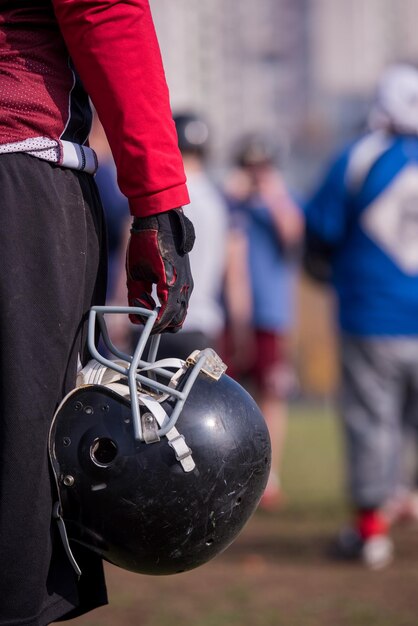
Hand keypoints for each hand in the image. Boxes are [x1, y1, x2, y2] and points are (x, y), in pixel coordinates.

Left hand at [126, 208, 194, 332]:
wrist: (161, 219)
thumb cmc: (146, 242)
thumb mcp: (134, 271)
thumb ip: (135, 296)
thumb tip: (135, 317)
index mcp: (171, 283)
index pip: (166, 316)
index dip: (154, 326)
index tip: (144, 329)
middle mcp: (184, 285)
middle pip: (178, 319)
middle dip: (162, 325)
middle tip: (146, 323)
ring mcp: (188, 282)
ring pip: (182, 311)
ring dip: (167, 316)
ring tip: (148, 308)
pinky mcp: (187, 278)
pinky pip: (182, 300)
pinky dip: (171, 306)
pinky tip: (155, 298)